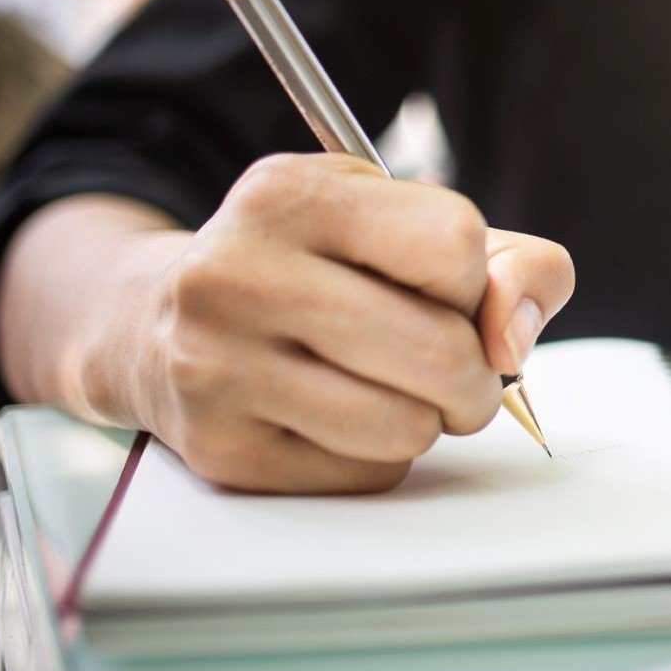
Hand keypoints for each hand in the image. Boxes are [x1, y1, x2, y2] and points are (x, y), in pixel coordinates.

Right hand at [136, 153, 572, 492]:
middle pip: (440, 349)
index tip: (445, 289)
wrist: (156, 324)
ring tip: (396, 390)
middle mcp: (238, 272)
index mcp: (291, 195)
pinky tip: (340, 418)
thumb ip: (509, 263)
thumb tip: (514, 339)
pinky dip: (380, 456)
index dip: (473, 280)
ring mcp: (217, 365)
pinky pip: (366, 475)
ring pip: (407, 426)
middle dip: (476, 375)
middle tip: (457, 372)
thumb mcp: (401, 223)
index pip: (453, 244)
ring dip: (429, 420)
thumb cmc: (316, 269)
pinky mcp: (221, 450)